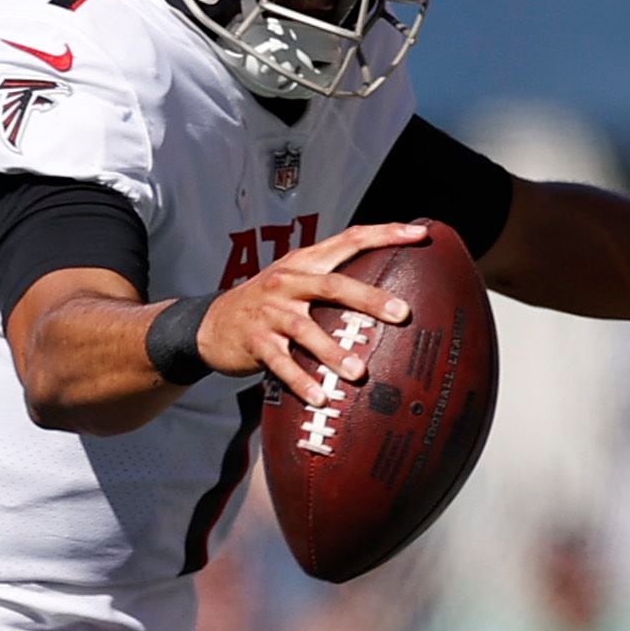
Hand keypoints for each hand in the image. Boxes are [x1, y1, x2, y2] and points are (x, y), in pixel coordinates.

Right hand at [196, 220, 428, 406]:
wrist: (210, 324)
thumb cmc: (266, 304)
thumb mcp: (294, 280)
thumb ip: (331, 279)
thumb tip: (386, 291)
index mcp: (304, 263)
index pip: (349, 239)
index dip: (385, 234)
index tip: (419, 233)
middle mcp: (287, 282)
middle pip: (332, 285)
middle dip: (368, 298)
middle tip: (401, 313)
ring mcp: (269, 313)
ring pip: (305, 329)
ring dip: (332, 351)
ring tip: (358, 372)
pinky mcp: (254, 342)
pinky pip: (280, 364)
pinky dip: (300, 381)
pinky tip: (320, 397)